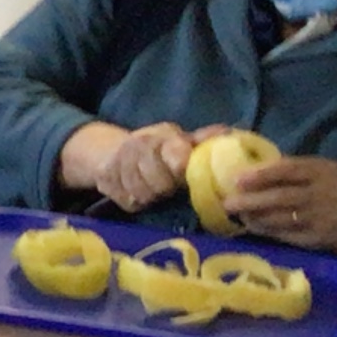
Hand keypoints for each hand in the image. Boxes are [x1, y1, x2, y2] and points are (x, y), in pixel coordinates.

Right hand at [61, 118, 198, 212]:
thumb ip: (202, 140)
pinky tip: (137, 193)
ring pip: (143, 195)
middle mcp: (138, 147)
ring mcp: (119, 164)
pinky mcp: (106, 181)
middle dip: (166, 188)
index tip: (183, 173)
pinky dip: (135, 202)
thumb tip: (230, 134)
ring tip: (153, 189)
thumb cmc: (155, 149)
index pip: (175, 154)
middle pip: (160, 184)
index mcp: (161, 136)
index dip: (181, 167)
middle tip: (168, 185)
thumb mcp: (178, 139)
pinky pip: (129, 203)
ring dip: (151, 197)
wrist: (109, 150)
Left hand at [218, 153, 336, 258]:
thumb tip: (258, 169)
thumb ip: (300, 171)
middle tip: (227, 202)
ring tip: (236, 216)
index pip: (288, 170)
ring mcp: (321, 218)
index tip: (237, 178)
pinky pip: (287, 235)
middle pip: (280, 196)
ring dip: (255, 217)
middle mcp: (322, 193)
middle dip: (251, 200)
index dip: (261, 174)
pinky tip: (254, 228)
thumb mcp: (329, 173)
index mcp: (324, 171)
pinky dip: (268, 232)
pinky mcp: (319, 239)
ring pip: (281, 218)